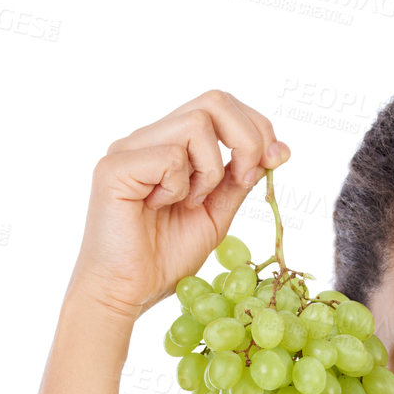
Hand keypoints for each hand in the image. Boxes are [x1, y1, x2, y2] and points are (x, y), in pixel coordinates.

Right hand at [67, 89, 289, 321]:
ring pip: (196, 124)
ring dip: (211, 170)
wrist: (126, 292)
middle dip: (247, 139)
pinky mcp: (115, 166)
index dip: (257, 127)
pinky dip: (179, 186)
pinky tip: (160, 207)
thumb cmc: (163, 259)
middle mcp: (150, 137)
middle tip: (245, 179)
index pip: (221, 106)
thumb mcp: (216, 216)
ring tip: (191, 203)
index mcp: (173, 144)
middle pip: (214, 101)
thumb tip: (278, 151)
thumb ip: (239, 181)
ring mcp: (130, 148)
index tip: (275, 160)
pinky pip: (169, 156)